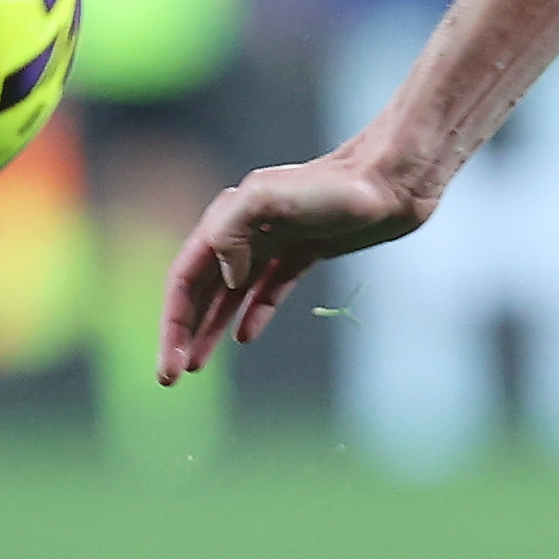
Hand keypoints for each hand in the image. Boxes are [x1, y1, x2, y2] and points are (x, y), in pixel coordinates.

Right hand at [152, 144, 433, 378]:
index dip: (172, 323)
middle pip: (201, 290)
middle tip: (171, 376)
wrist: (391, 182)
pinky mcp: (303, 253)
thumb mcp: (268, 197)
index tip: (167, 367)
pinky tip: (245, 336)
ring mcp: (274, 242)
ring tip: (196, 365)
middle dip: (182, 332)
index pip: (184, 279)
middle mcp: (244, 231)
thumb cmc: (334, 187)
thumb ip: (231, 231)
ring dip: (210, 328)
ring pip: (230, 294)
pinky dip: (254, 313)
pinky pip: (269, 290)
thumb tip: (225, 276)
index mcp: (226, 219)